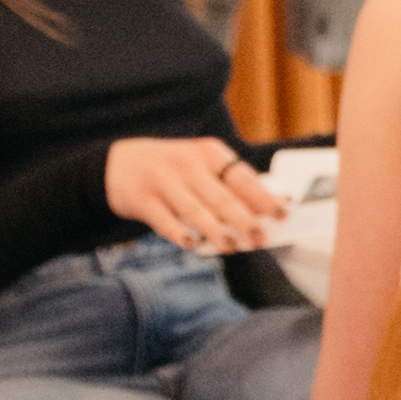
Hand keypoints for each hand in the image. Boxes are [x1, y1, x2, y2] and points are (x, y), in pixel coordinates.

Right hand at [108, 136, 286, 254]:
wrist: (119, 163)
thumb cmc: (174, 169)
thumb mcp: (202, 166)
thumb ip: (232, 185)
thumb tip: (271, 206)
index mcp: (209, 153)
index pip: (243, 178)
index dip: (264, 199)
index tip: (282, 216)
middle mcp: (187, 165)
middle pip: (221, 197)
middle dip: (244, 220)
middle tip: (259, 239)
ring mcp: (162, 181)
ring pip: (195, 211)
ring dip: (215, 231)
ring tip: (232, 246)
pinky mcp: (141, 199)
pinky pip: (163, 220)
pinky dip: (178, 233)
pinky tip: (191, 244)